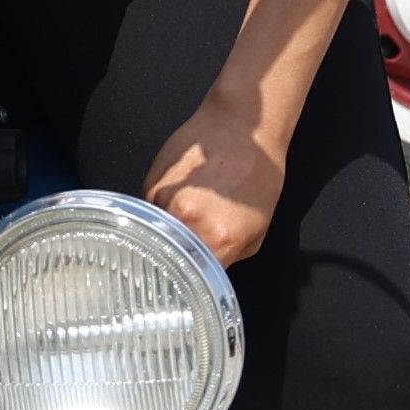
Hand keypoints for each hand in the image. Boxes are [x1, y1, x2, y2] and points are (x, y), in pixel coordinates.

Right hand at [144, 92, 286, 268]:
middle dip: (180, 258)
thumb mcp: (260, 226)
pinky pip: (149, 216)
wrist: (241, 127)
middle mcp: (187, 222)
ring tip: (185, 219)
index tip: (194, 281)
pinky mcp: (149, 187)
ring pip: (156, 238)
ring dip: (167, 236)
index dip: (195, 282)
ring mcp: (164, 203)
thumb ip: (231, 255)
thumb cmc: (258, 171)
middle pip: (171, 260)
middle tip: (190, 247)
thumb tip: (210, 269)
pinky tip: (177, 200)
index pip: (196, 280)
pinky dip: (159, 215)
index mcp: (219, 237)